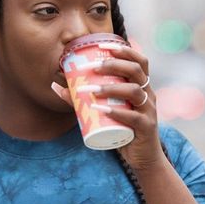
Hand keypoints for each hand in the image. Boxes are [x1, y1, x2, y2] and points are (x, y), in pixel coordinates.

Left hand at [51, 43, 163, 170]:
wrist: (142, 157)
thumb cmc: (122, 130)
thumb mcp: (105, 111)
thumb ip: (82, 99)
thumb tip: (55, 86)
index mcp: (141, 86)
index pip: (140, 61)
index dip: (125, 50)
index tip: (103, 46)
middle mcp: (148, 95)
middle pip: (136, 71)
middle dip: (115, 65)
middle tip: (93, 67)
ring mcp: (148, 110)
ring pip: (135, 92)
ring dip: (112, 88)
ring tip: (92, 89)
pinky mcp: (146, 127)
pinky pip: (134, 117)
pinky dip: (117, 113)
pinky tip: (102, 110)